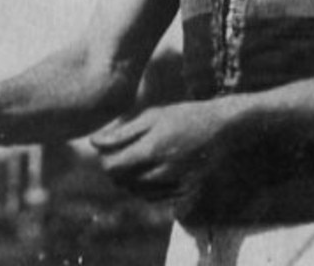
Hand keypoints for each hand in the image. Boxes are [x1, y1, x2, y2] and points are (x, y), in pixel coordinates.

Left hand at [90, 99, 240, 205]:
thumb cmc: (182, 115)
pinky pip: (155, 198)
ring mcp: (175, 183)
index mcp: (151, 149)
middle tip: (122, 155)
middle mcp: (163, 171)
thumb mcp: (151, 116)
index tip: (108, 151)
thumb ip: (121, 132)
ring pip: (138, 192)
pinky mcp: (185, 191)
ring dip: (130, 181)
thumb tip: (93, 142)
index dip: (105, 161)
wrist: (220, 127)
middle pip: (123, 182)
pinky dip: (146, 189)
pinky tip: (150, 172)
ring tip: (137, 161)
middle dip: (117, 171)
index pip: (113, 168)